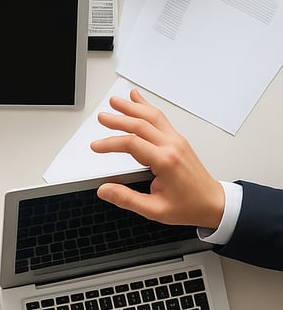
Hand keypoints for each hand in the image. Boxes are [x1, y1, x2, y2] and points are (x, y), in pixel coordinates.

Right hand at [90, 89, 224, 228]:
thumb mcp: (154, 210)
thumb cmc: (189, 206)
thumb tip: (104, 190)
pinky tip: (138, 99)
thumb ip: (126, 199)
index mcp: (166, 162)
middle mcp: (172, 146)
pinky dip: (147, 107)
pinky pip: (161, 118)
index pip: (132, 144)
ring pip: (152, 116)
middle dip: (118, 119)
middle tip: (101, 117)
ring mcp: (177, 141)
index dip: (111, 143)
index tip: (96, 146)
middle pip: (141, 124)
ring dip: (132, 107)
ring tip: (116, 101)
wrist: (213, 204)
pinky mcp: (178, 140)